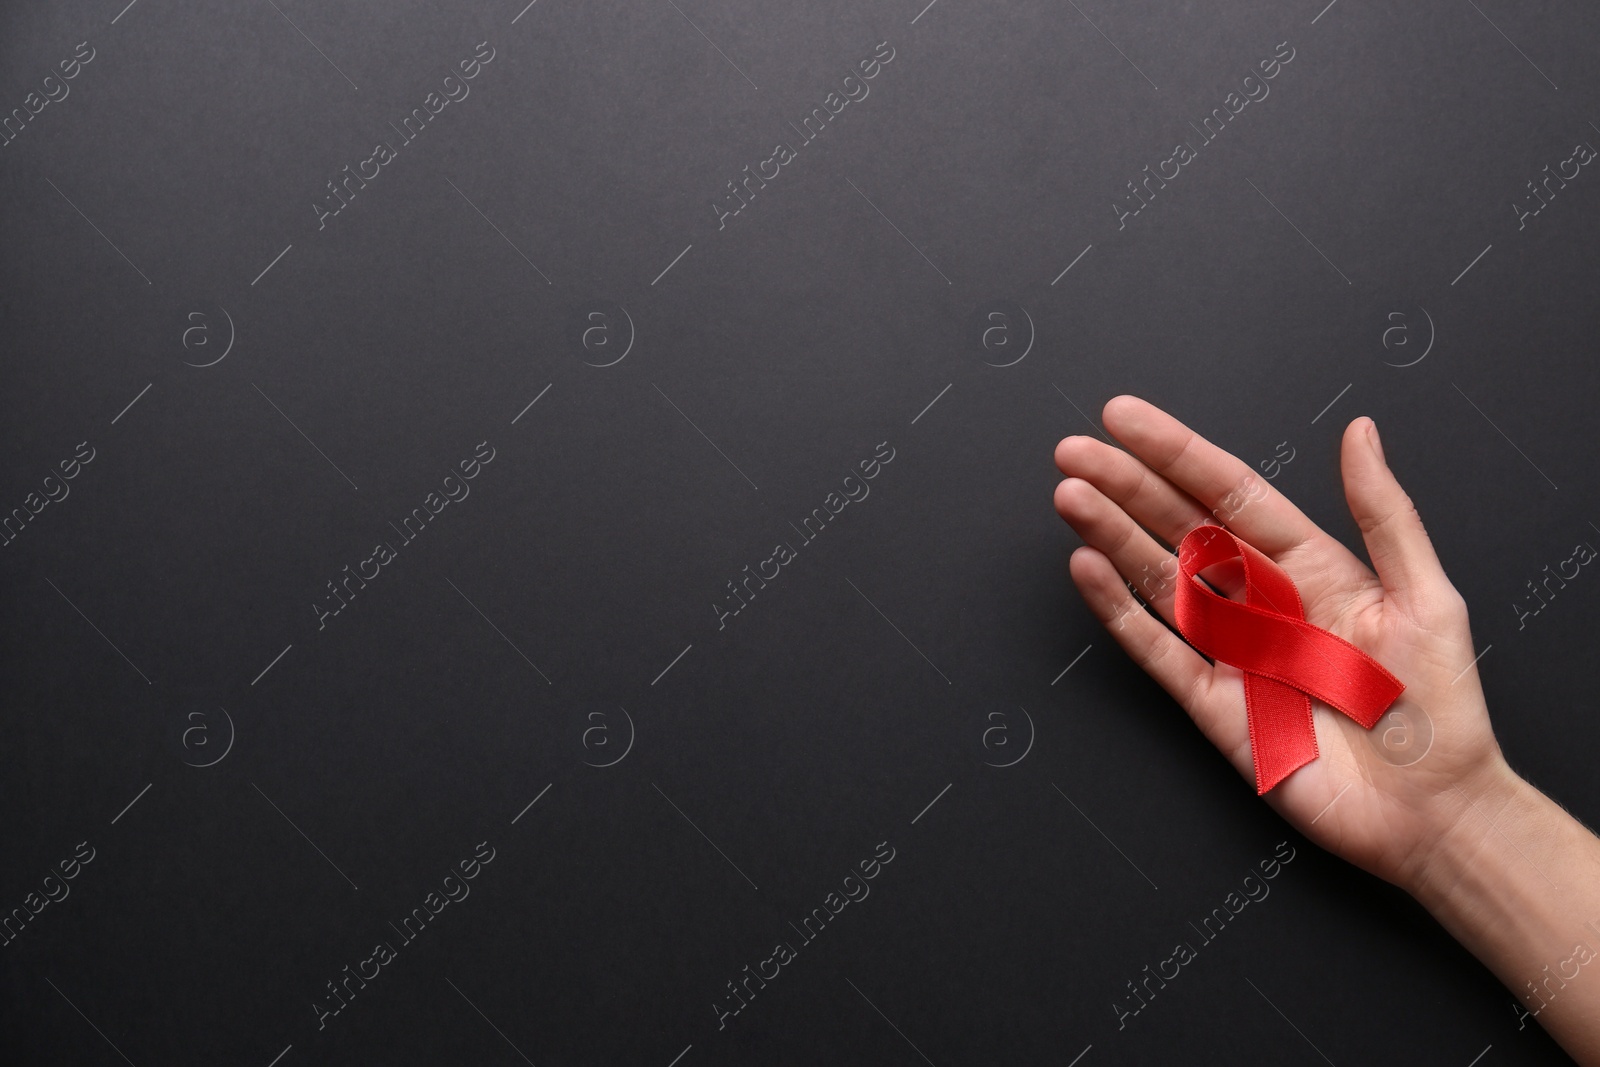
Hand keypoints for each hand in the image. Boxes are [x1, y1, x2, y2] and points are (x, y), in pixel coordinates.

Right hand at [1052, 395, 1514, 893]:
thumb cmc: (1443, 710)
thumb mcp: (1428, 596)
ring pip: (1159, 580)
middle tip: (1073, 451)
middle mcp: (1263, 602)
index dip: (1175, 453)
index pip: (1230, 493)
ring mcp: (1232, 652)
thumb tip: (1359, 431)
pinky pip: (1157, 650)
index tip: (1124, 418)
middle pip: (1180, 528)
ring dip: (1111, 536)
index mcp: (1313, 567)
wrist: (1433, 813)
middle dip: (1125, 486)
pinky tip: (1087, 569)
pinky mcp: (1213, 705)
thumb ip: (1385, 513)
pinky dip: (1119, 611)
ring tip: (1070, 497)